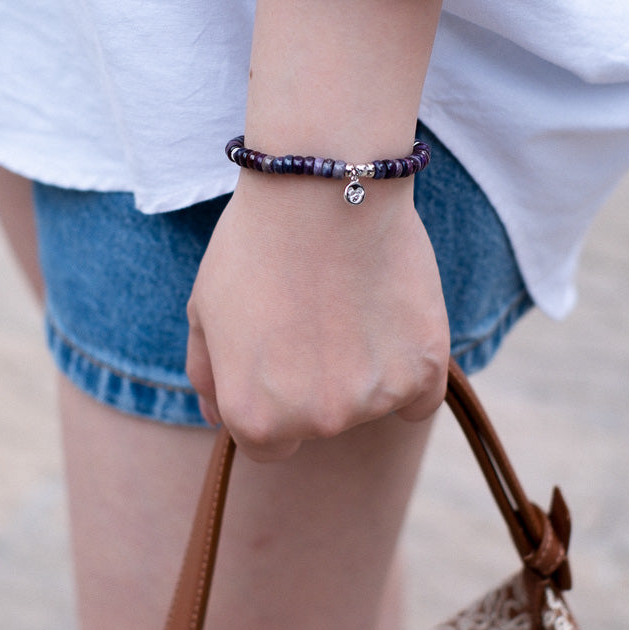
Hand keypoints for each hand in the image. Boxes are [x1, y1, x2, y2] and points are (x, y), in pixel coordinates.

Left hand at [186, 174, 449, 461]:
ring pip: (371, 405)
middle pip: (319, 424)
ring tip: (350, 301)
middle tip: (316, 316)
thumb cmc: (255, 243)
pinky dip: (410, 370)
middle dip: (315, 382)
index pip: (268, 444)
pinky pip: (420, 397)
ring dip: (363, 370)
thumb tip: (217, 418)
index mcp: (255, 417)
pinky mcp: (424, 369)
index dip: (271, 399)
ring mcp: (374, 399)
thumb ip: (208, 375)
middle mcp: (315, 421)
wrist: (322, 185)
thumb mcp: (204, 310)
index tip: (282, 356)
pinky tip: (391, 322)